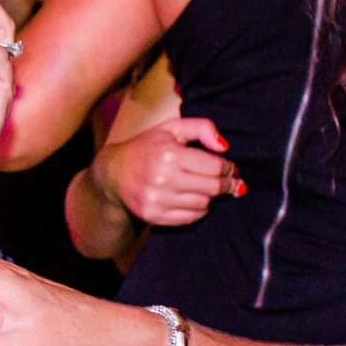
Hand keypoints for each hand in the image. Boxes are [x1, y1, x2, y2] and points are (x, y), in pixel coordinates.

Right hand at [93, 117, 242, 227]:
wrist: (114, 172)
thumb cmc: (147, 147)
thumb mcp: (172, 128)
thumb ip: (201, 127)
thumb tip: (224, 147)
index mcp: (169, 154)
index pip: (214, 167)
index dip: (228, 168)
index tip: (231, 169)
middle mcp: (163, 178)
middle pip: (212, 188)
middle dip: (226, 185)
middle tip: (230, 182)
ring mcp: (157, 199)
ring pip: (203, 204)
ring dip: (210, 197)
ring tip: (207, 189)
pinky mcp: (153, 215)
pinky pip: (189, 218)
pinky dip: (197, 210)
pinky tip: (194, 200)